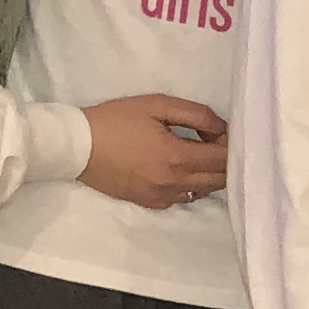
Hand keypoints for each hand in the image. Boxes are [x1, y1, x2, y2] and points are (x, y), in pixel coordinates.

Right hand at [79, 96, 228, 207]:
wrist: (77, 146)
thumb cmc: (116, 120)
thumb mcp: (156, 105)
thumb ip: (195, 114)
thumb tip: (222, 127)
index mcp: (177, 157)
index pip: (223, 159)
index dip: (231, 144)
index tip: (221, 131)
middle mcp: (174, 183)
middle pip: (220, 180)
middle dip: (225, 161)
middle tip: (213, 142)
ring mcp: (162, 197)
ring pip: (203, 191)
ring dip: (209, 174)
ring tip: (197, 154)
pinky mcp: (150, 203)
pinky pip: (183, 198)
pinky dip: (190, 185)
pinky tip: (179, 169)